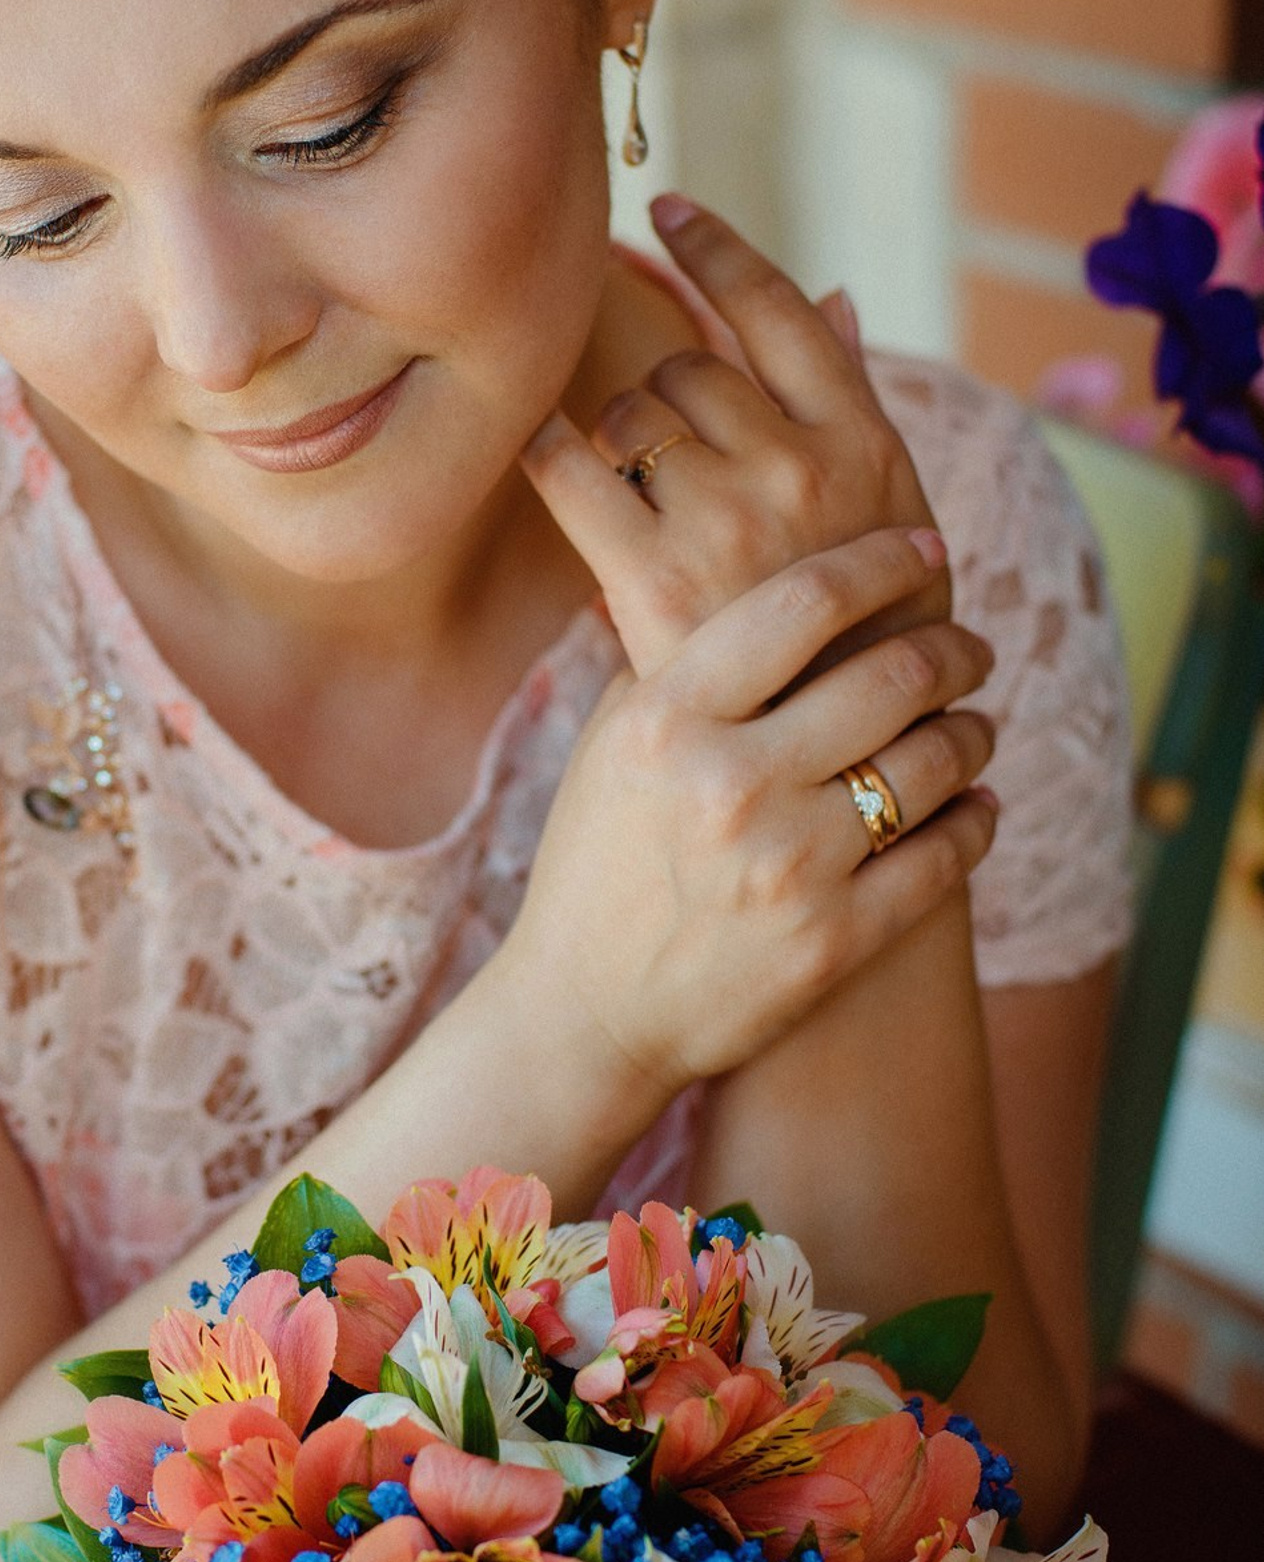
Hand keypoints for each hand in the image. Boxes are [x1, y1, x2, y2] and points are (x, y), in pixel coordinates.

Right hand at [497, 527, 999, 1097]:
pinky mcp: (835, 940)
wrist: (585, 1012)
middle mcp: (730, 783)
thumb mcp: (611, 745)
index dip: (882, 562)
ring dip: (973, 730)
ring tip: (972, 722)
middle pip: (892, 675)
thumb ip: (678, 662)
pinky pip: (945, 855)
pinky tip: (975, 802)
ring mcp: (789, 866)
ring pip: (935, 760)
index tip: (924, 548)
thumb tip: (760, 579)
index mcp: (667, 719)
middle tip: (967, 645)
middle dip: (953, 648)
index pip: (803, 602)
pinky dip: (975, 819)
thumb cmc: (597, 862)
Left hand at [528, 196, 949, 686]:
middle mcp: (800, 465)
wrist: (834, 760)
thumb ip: (849, 404)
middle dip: (666, 399)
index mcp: (865, 443)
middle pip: (688, 368)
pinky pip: (570, 469)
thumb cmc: (860, 632)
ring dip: (621, 438)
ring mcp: (728, 518)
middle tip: (673, 463)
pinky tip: (537, 448)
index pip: (782, 310)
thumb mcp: (887, 514)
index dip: (720, 250)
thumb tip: (836, 293)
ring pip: (632, 412)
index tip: (672, 208)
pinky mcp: (655, 574)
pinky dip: (545, 450)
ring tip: (646, 502)